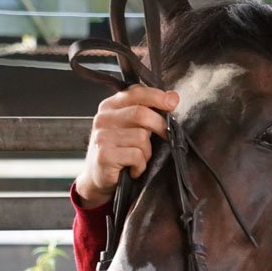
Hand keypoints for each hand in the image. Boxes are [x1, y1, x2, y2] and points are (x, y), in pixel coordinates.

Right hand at [75, 85, 179, 207]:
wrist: (98, 178)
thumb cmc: (120, 151)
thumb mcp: (130, 127)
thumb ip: (147, 112)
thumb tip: (173, 97)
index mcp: (110, 106)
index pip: (135, 92)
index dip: (157, 96)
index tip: (173, 102)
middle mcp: (103, 118)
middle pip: (141, 114)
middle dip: (160, 126)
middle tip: (165, 136)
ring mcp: (102, 136)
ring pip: (141, 137)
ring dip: (147, 152)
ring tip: (139, 158)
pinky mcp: (105, 154)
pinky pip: (136, 156)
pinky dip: (140, 165)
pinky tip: (133, 168)